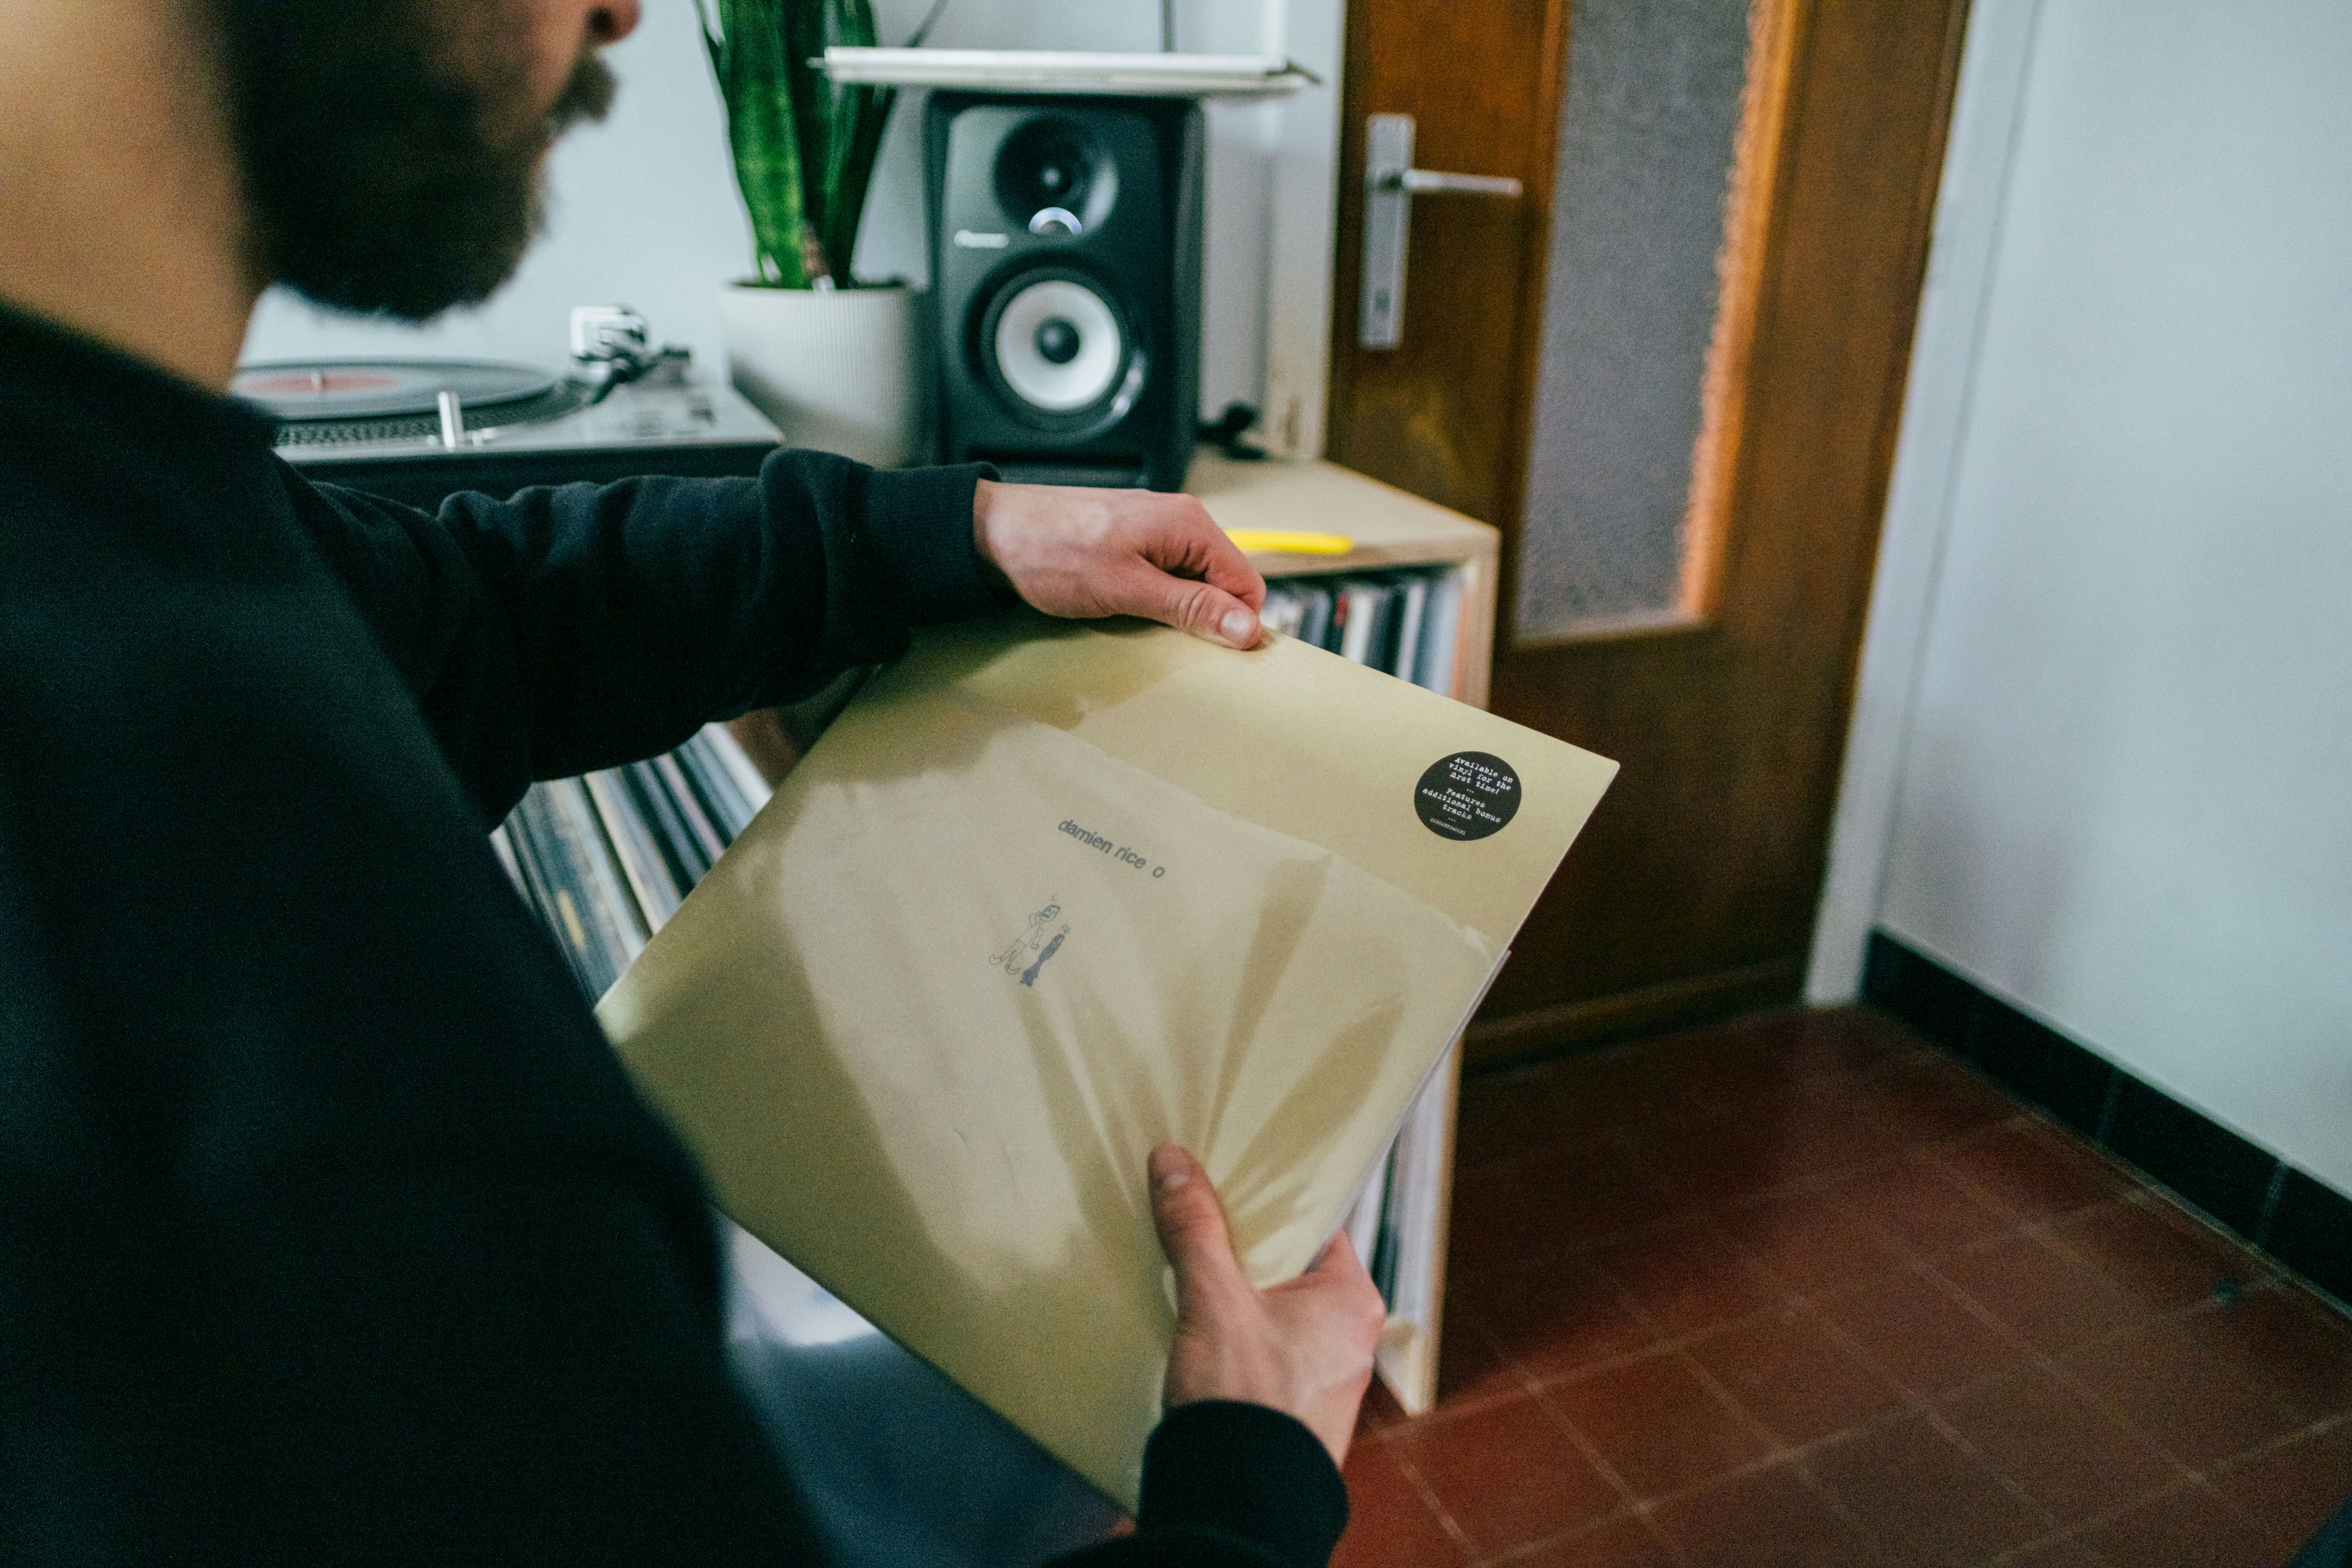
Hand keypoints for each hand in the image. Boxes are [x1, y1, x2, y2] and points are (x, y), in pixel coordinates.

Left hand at [972, 480, 1266, 649]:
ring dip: (1176, 613)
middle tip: (1170, 642)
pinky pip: (1164, 580)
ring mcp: (1154, 532)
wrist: (992, 532)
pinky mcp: (1132, 544)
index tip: (1217, 653)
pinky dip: (1154, 602)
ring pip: (1192, 585)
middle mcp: (1179, 521)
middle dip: (1206, 618)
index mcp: (1189, 525)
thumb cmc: (1051, 551)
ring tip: (1140, 623)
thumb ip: (1190, 607)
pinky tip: (1127, 612)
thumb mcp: (1127, 588)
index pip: (1246, 583)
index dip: (1238, 623)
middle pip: (1221, 584)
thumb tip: (1247, 627)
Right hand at [1147, 1143, 1385, 1468]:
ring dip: (1234, 1290)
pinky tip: (1196, 1323)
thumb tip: (1174, 1162)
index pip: (1314, 1223)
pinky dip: (1234, 1329)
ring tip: (1188, 1266)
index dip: (1269, 1200)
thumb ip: (1196, 1230)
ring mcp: (1325, 1373)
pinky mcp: (1294, 1403)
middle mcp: (1351, 1334)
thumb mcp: (1214, 1302)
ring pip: (1275, 1306)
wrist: (1239, 1503)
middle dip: (1243, 1245)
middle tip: (1197, 1216)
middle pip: (1291, 1264)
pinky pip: (1265, 1345)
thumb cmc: (1244, 1400)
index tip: (1228, 1180)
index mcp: (1352, 1299)